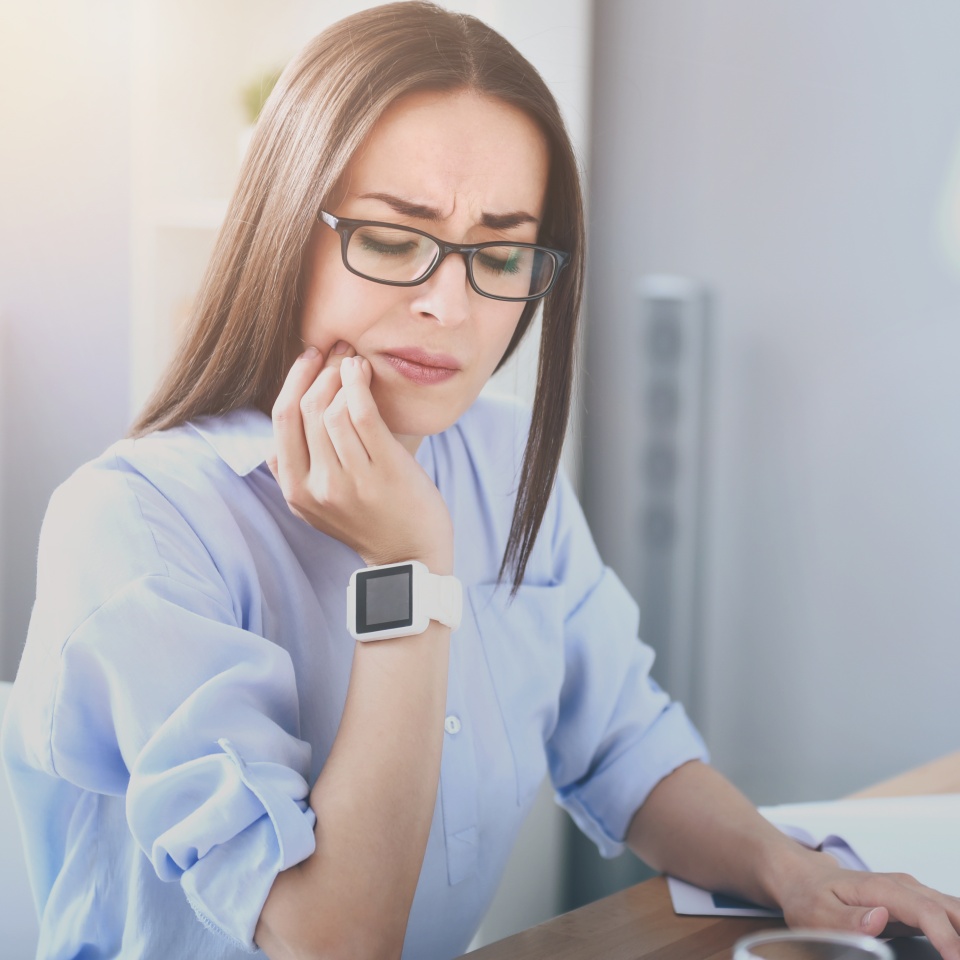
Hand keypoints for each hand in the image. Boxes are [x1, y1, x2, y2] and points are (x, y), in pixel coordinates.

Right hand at [269, 342, 452, 570]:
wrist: (411, 556)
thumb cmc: (369, 522)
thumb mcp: (317, 507)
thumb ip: (294, 474)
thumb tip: (274, 438)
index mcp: (296, 491)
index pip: (282, 420)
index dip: (293, 381)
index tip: (310, 358)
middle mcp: (317, 486)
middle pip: (306, 408)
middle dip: (320, 370)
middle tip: (338, 349)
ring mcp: (351, 480)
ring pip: (332, 408)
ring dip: (343, 374)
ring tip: (355, 360)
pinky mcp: (384, 471)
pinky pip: (362, 413)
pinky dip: (359, 384)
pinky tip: (363, 372)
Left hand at [777, 851, 959, 959]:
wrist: (803, 878)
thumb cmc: (810, 895)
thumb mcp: (818, 912)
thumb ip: (848, 919)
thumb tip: (880, 918)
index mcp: (881, 888)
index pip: (926, 911)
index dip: (948, 938)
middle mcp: (902, 887)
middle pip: (950, 909)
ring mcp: (910, 893)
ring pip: (952, 910)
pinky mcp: (912, 904)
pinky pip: (945, 915)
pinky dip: (957, 932)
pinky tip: (957, 949)